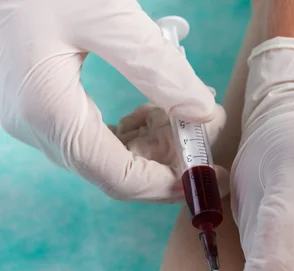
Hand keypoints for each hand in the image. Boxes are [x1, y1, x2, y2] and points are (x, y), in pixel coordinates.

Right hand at [0, 0, 214, 199]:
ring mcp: (35, 124)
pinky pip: (91, 140)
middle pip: (114, 173)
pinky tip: (149, 109)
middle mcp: (38, 130)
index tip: (211, 175)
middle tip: (204, 137)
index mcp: (49, 113)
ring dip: (150, 147)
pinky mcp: (39, 111)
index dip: (170, 183)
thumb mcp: (106, 13)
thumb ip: (158, 66)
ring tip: (182, 116)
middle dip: (166, 162)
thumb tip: (203, 113)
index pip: (120, 177)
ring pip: (105, 159)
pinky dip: (127, 134)